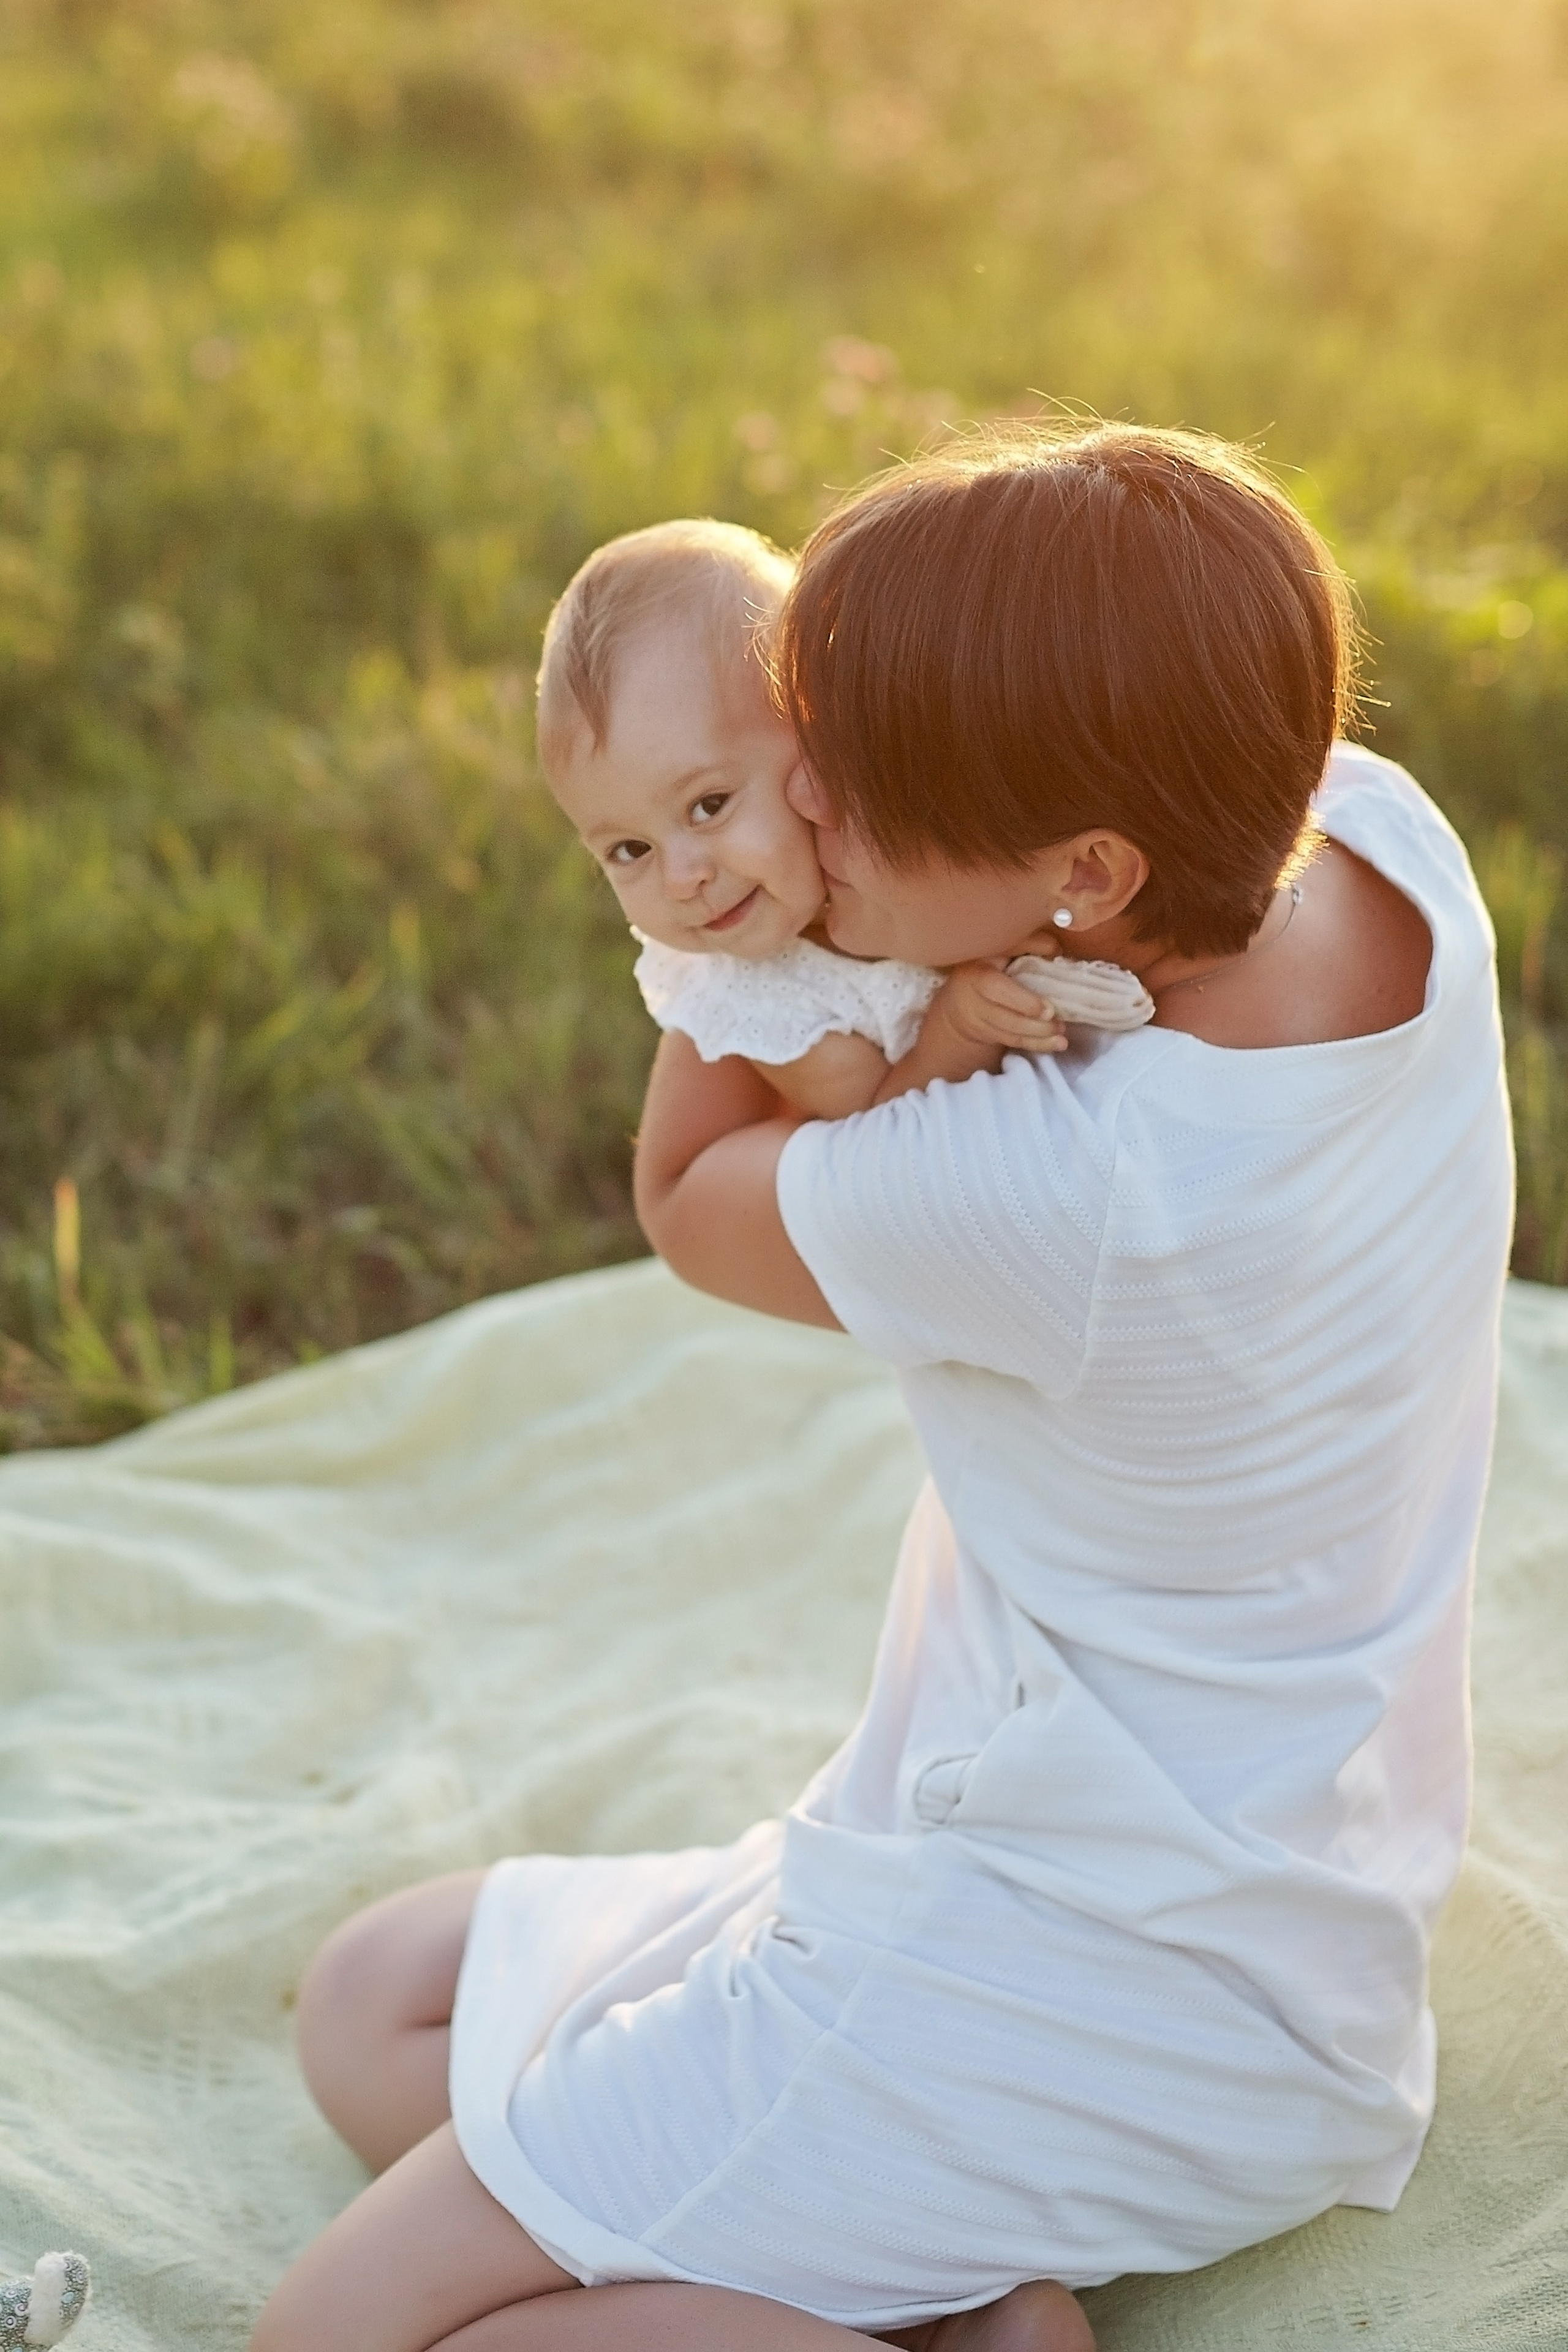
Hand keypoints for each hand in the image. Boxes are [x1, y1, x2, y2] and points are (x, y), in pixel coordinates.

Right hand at [927, 960, 1069, 1056]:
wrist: (960, 997)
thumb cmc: (989, 966)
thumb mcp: (1003, 950)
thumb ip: (1027, 945)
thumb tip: (1055, 948)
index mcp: (977, 970)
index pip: (995, 987)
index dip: (1022, 1001)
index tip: (1048, 1009)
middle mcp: (971, 996)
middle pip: (1003, 1016)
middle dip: (1034, 1023)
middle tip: (1060, 1023)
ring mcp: (975, 1018)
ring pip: (1009, 1032)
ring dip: (1038, 1036)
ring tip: (1061, 1037)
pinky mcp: (984, 1034)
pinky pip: (1012, 1041)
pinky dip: (1035, 1044)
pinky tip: (1055, 1044)